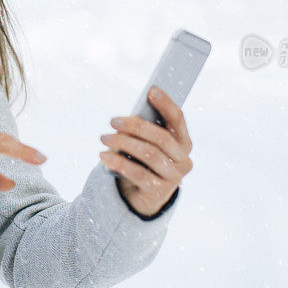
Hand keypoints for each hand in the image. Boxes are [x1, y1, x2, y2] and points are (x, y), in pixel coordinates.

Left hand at [99, 86, 193, 216]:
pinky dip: (118, 163)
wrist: (142, 196)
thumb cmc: (142, 161)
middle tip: (112, 120)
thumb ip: (144, 130)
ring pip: (149, 155)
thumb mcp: (146, 144)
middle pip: (161, 138)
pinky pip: (138, 174)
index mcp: (184, 143)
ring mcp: (173, 178)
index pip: (178, 119)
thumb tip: (128, 117)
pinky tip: (103, 156)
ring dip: (123, 143)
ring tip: (104, 137)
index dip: (166, 104)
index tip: (151, 91)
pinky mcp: (158, 193)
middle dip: (136, 126)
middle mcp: (183, 160)